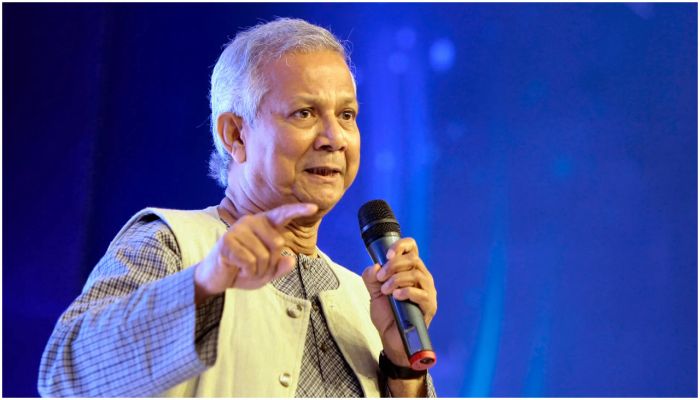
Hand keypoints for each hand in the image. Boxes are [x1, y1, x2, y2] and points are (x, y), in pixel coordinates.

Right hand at [194, 203, 317, 303]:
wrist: (217, 278)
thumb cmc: (242, 270)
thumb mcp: (266, 273)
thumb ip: (280, 268)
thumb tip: (291, 260)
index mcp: (263, 225)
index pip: (282, 215)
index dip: (298, 211)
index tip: (313, 207)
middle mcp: (251, 222)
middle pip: (278, 244)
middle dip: (270, 263)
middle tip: (254, 266)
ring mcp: (238, 230)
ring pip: (263, 256)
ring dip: (257, 270)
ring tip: (244, 267)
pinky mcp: (227, 241)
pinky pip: (250, 262)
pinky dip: (247, 272)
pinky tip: (237, 269)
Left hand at [361, 237, 436, 366]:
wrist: (391, 339)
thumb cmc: (388, 315)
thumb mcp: (374, 292)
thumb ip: (371, 278)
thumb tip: (374, 266)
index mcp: (410, 270)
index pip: (412, 248)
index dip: (401, 246)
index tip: (387, 255)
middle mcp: (422, 277)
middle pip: (413, 259)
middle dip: (393, 266)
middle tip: (380, 278)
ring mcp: (428, 291)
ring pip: (416, 274)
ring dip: (397, 280)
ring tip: (386, 291)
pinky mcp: (429, 306)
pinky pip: (422, 293)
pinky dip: (407, 292)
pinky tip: (396, 296)